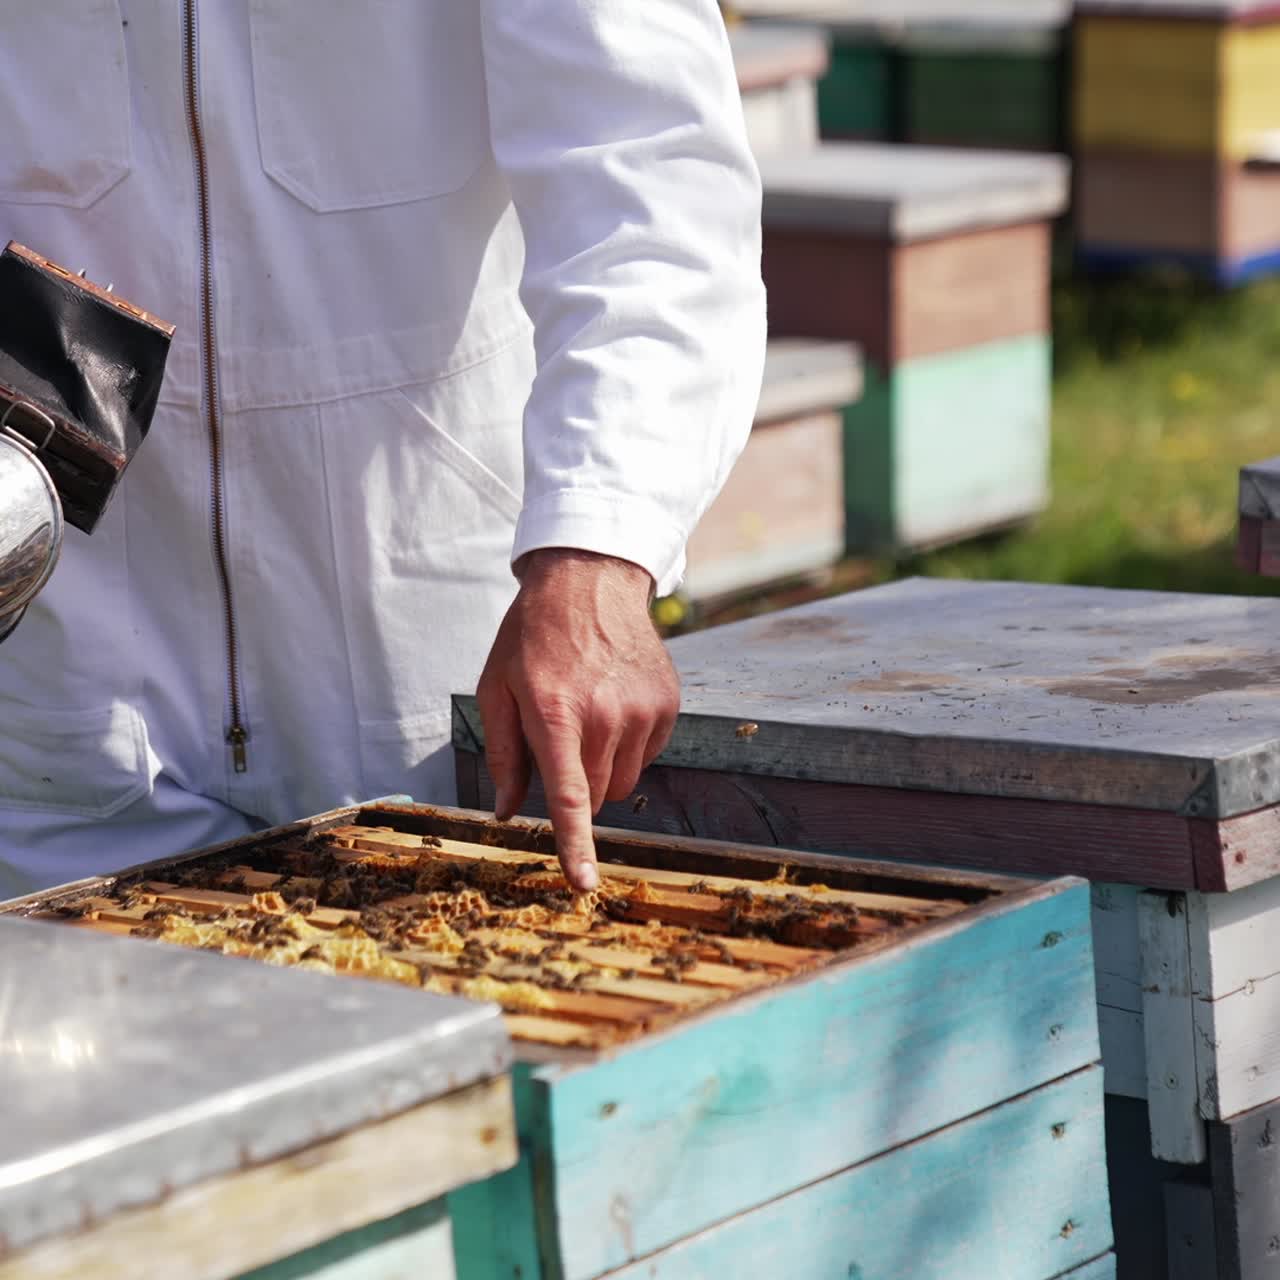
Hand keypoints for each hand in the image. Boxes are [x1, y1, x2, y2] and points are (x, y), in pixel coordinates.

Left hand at [476, 548, 679, 890]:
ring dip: (602, 767)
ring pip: (623, 781)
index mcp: (556, 714)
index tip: (584, 884)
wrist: (590, 578)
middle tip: (559, 736)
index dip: (576, 845)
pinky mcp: (666, 704)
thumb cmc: (533, 635)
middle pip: (596, 797)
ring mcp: (643, 710)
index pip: (571, 797)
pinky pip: (646, 754)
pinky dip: (627, 744)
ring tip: (587, 714)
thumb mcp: (498, 686)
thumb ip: (504, 753)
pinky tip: (612, 702)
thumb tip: (508, 811)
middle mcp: (605, 716)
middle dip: (576, 785)